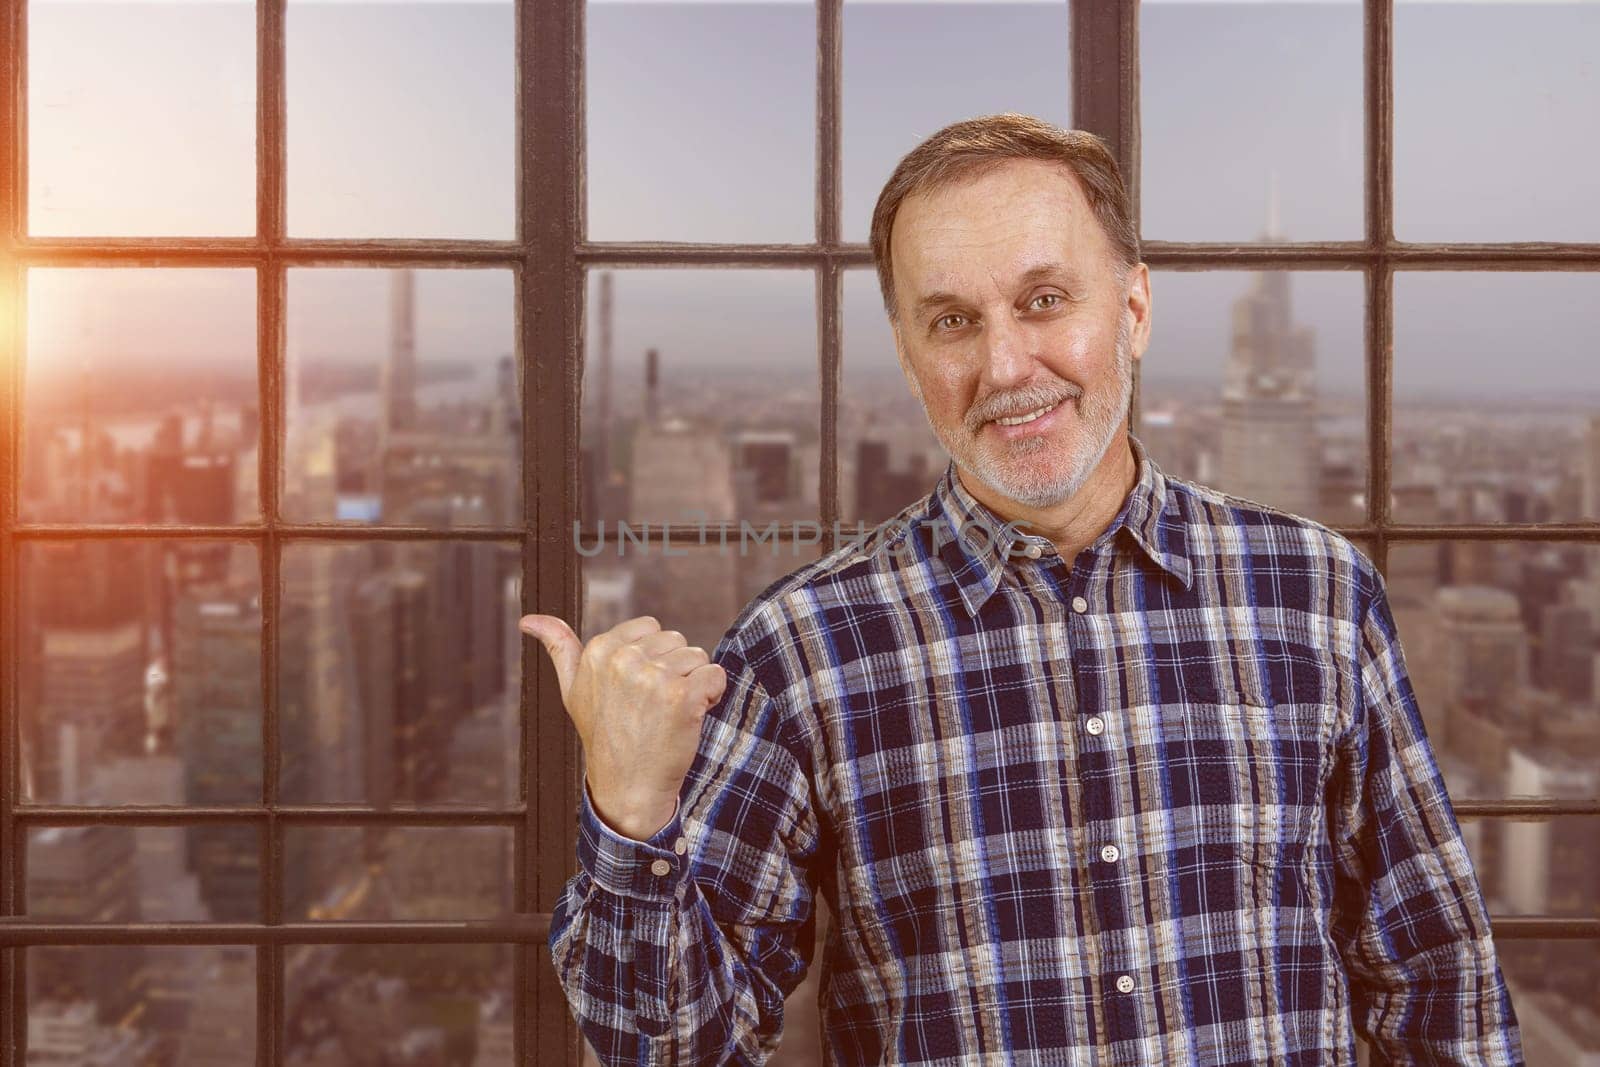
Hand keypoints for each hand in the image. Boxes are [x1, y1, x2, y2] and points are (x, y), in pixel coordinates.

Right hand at [520, 614, 727, 839]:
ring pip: (697, 657)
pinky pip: (715, 675)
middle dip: (674, 670)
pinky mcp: (682, 696)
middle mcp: (624, 660)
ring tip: (669, 715)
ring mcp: (653, 678)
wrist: (627, 789)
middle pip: (676, 641)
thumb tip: (528, 619)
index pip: (650, 628)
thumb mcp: (573, 690)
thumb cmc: (604, 738)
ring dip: (693, 684)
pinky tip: (690, 719)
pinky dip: (712, 696)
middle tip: (653, 707)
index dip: (652, 658)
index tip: (638, 690)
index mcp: (598, 651)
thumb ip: (558, 648)